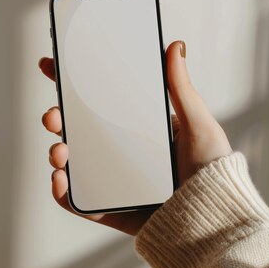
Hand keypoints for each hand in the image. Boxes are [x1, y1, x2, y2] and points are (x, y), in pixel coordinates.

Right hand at [38, 40, 231, 235]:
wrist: (215, 222)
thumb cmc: (214, 174)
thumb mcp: (199, 125)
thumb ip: (181, 89)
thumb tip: (175, 45)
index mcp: (138, 130)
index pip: (99, 103)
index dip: (72, 86)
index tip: (53, 67)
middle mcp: (121, 153)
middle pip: (78, 131)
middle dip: (57, 119)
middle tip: (52, 114)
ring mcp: (112, 182)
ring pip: (73, 163)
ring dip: (56, 153)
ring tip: (59, 151)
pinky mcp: (110, 210)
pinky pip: (78, 202)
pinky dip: (61, 191)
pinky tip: (59, 179)